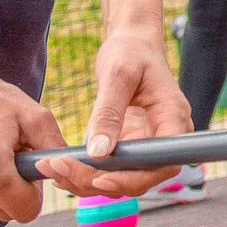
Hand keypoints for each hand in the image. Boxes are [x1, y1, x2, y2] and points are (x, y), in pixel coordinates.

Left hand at [32, 26, 193, 198]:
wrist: (131, 44)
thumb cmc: (130, 52)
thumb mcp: (117, 75)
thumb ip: (108, 113)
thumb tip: (98, 153)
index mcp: (173, 117)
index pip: (162, 162)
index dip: (133, 178)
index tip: (97, 179)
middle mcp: (165, 136)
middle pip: (141, 178)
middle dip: (100, 182)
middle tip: (59, 170)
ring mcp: (148, 143)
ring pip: (123, 179)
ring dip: (87, 181)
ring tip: (52, 167)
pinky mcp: (131, 146)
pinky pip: (112, 169)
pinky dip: (86, 172)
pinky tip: (61, 165)